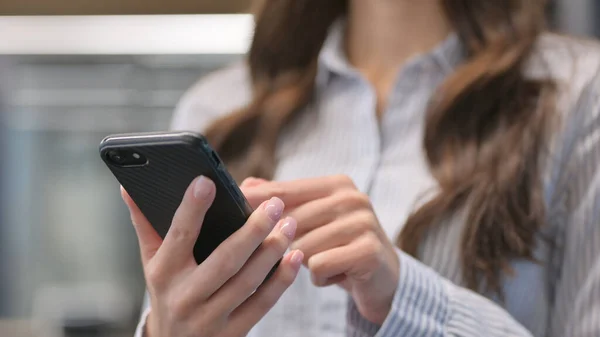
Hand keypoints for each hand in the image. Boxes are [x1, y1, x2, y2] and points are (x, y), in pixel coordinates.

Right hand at [122, 176, 302, 336]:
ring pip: (248, 281)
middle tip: (275, 205)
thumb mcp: (151, 262)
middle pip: (225, 259)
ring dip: (272, 251)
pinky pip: (262, 304)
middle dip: (253, 230)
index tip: (207, 181)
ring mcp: (210, 318)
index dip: (192, 208)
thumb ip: (145, 224)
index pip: (179, 236)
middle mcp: (185, 296)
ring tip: (289, 225)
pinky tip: (294, 256)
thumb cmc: (166, 293)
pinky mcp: (232, 333)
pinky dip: (281, 280)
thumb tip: (129, 187)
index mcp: (163, 273)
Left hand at [241, 175, 399, 324]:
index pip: (285, 191)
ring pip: (302, 247)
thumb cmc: (339, 245)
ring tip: (324, 263)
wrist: (383, 277)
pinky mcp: (369, 251)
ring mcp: (363, 223)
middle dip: (285, 243)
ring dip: (304, 264)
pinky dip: (320, 278)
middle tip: (297, 253)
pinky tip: (335, 274)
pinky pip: (319, 266)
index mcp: (336, 185)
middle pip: (291, 221)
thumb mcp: (313, 219)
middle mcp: (352, 198)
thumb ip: (283, 200)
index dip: (257, 200)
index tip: (233, 204)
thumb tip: (245, 185)